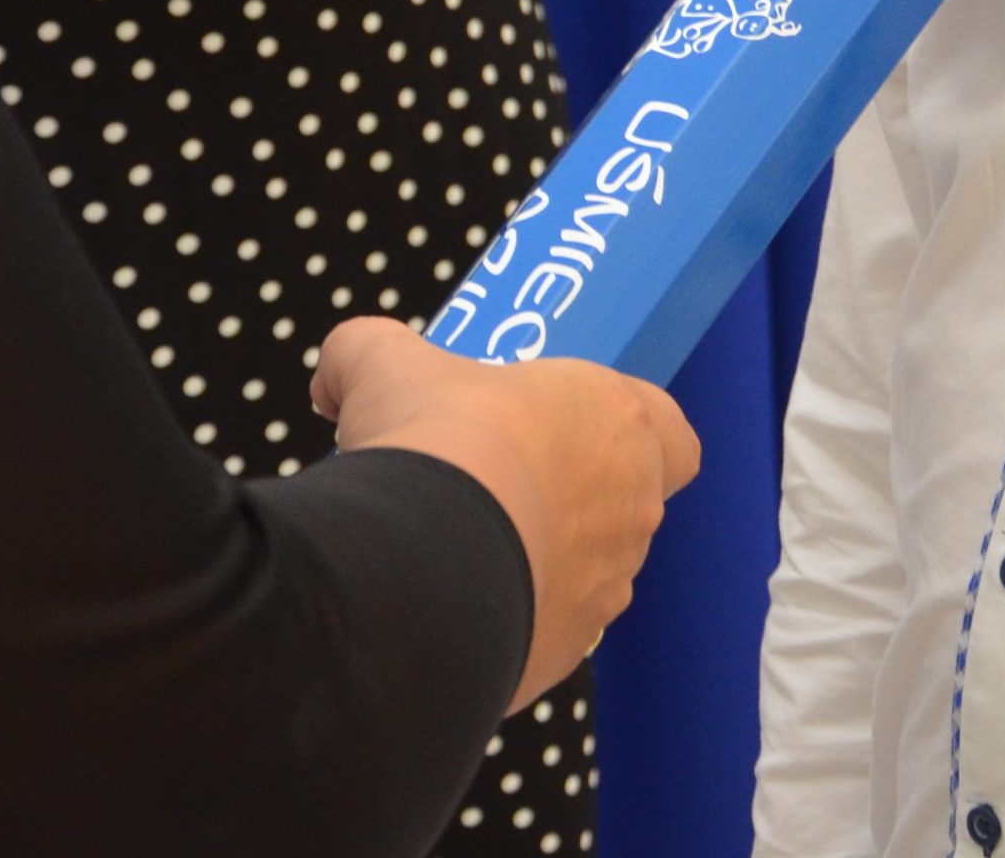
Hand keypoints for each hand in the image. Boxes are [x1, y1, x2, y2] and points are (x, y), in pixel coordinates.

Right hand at [312, 320, 698, 708]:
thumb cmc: (435, 440)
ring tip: (465, 547)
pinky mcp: (563, 651)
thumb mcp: (384, 364)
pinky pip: (546, 631)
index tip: (571, 431)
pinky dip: (511, 619)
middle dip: (568, 498)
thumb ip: (364, 353)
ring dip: (540, 561)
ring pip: (588, 574)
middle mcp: (632, 508)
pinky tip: (454, 603)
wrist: (421, 562)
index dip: (632, 434)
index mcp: (620, 424)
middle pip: (622, 505)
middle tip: (499, 482)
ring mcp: (604, 586)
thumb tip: (333, 379)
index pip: (672, 436)